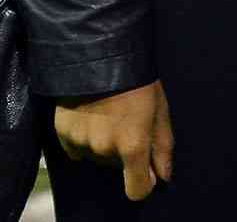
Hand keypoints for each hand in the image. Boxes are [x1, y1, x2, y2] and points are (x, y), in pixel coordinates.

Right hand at [53, 81, 173, 200]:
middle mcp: (105, 149)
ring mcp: (82, 143)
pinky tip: (91, 116)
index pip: (137, 189)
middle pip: (118, 166)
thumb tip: (163, 176)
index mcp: (133, 144)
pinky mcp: (63, 136)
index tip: (146, 175)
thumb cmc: (138, 81)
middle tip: (128, 121)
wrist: (99, 57)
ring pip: (98, 156)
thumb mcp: (160, 110)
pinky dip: (84, 139)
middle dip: (125, 151)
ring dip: (104, 144)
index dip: (144, 184)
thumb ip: (162, 146)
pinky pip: (77, 149)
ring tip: (109, 115)